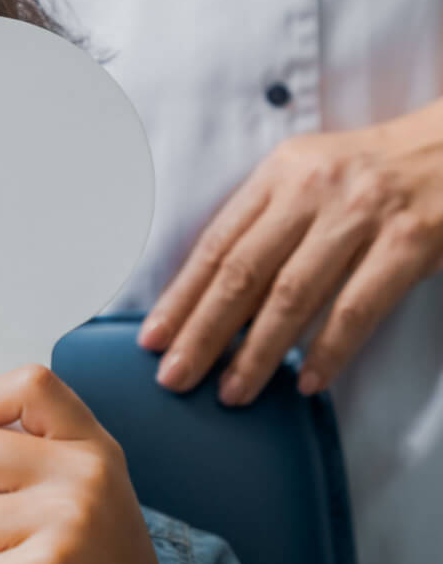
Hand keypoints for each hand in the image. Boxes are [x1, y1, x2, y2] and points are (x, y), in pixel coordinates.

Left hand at [140, 98, 442, 404]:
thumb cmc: (376, 171)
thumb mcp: (311, 176)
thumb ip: (265, 223)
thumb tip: (213, 296)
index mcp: (278, 173)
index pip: (216, 245)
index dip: (181, 296)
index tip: (153, 339)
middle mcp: (312, 189)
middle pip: (242, 273)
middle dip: (202, 332)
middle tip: (174, 377)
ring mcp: (362, 215)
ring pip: (293, 295)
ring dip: (257, 351)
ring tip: (233, 391)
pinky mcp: (410, 241)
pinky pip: (358, 307)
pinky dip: (329, 350)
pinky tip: (306, 381)